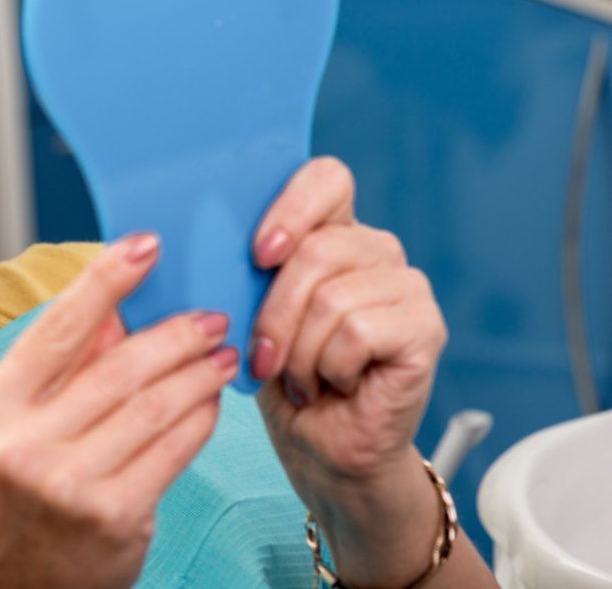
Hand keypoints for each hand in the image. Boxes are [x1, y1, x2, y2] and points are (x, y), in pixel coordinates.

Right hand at [0, 234, 238, 588]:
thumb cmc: (23, 502)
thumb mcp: (17, 430)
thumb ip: (61, 371)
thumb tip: (119, 307)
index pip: (56, 328)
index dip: (106, 280)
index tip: (145, 244)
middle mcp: (21, 444)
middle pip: (117, 366)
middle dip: (173, 333)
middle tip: (210, 315)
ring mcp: (67, 483)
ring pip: (153, 405)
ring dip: (197, 373)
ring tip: (222, 354)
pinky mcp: (114, 516)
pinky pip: (173, 448)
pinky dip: (200, 418)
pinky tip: (212, 403)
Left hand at [249, 156, 452, 585]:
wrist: (320, 449)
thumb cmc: (280, 377)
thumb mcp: (249, 312)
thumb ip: (244, 268)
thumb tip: (202, 235)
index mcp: (332, 232)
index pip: (326, 178)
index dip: (291, 207)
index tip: (257, 255)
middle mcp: (376, 250)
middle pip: (318, 248)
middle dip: (274, 313)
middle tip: (266, 357)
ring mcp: (407, 287)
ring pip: (333, 296)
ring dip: (300, 351)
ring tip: (303, 377)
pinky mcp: (425, 328)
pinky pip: (359, 330)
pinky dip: (331, 367)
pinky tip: (337, 385)